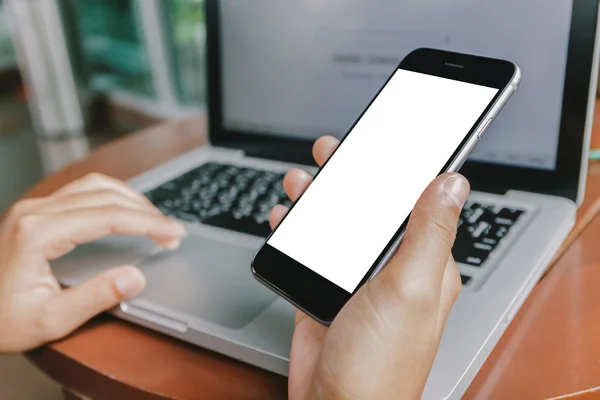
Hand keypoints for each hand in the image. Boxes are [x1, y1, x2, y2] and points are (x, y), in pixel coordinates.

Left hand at [0, 173, 185, 352]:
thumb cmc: (0, 319)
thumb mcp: (50, 319)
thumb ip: (95, 298)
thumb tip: (135, 277)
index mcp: (38, 233)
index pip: (108, 216)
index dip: (148, 223)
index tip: (174, 233)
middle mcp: (35, 211)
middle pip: (105, 195)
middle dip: (145, 211)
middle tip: (172, 232)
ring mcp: (34, 208)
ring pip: (94, 186)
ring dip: (131, 198)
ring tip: (155, 219)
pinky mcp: (35, 212)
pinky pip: (82, 191)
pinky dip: (112, 197)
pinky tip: (125, 209)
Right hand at [270, 137, 468, 398]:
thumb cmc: (379, 364)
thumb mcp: (409, 289)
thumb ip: (428, 233)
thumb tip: (453, 182)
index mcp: (424, 265)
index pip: (417, 202)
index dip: (400, 168)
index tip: (385, 139)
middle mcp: (392, 269)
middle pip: (370, 207)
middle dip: (350, 176)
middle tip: (332, 151)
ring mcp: (356, 280)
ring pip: (337, 225)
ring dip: (319, 199)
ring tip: (301, 180)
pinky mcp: (326, 292)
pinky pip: (311, 250)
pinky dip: (297, 230)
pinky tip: (285, 218)